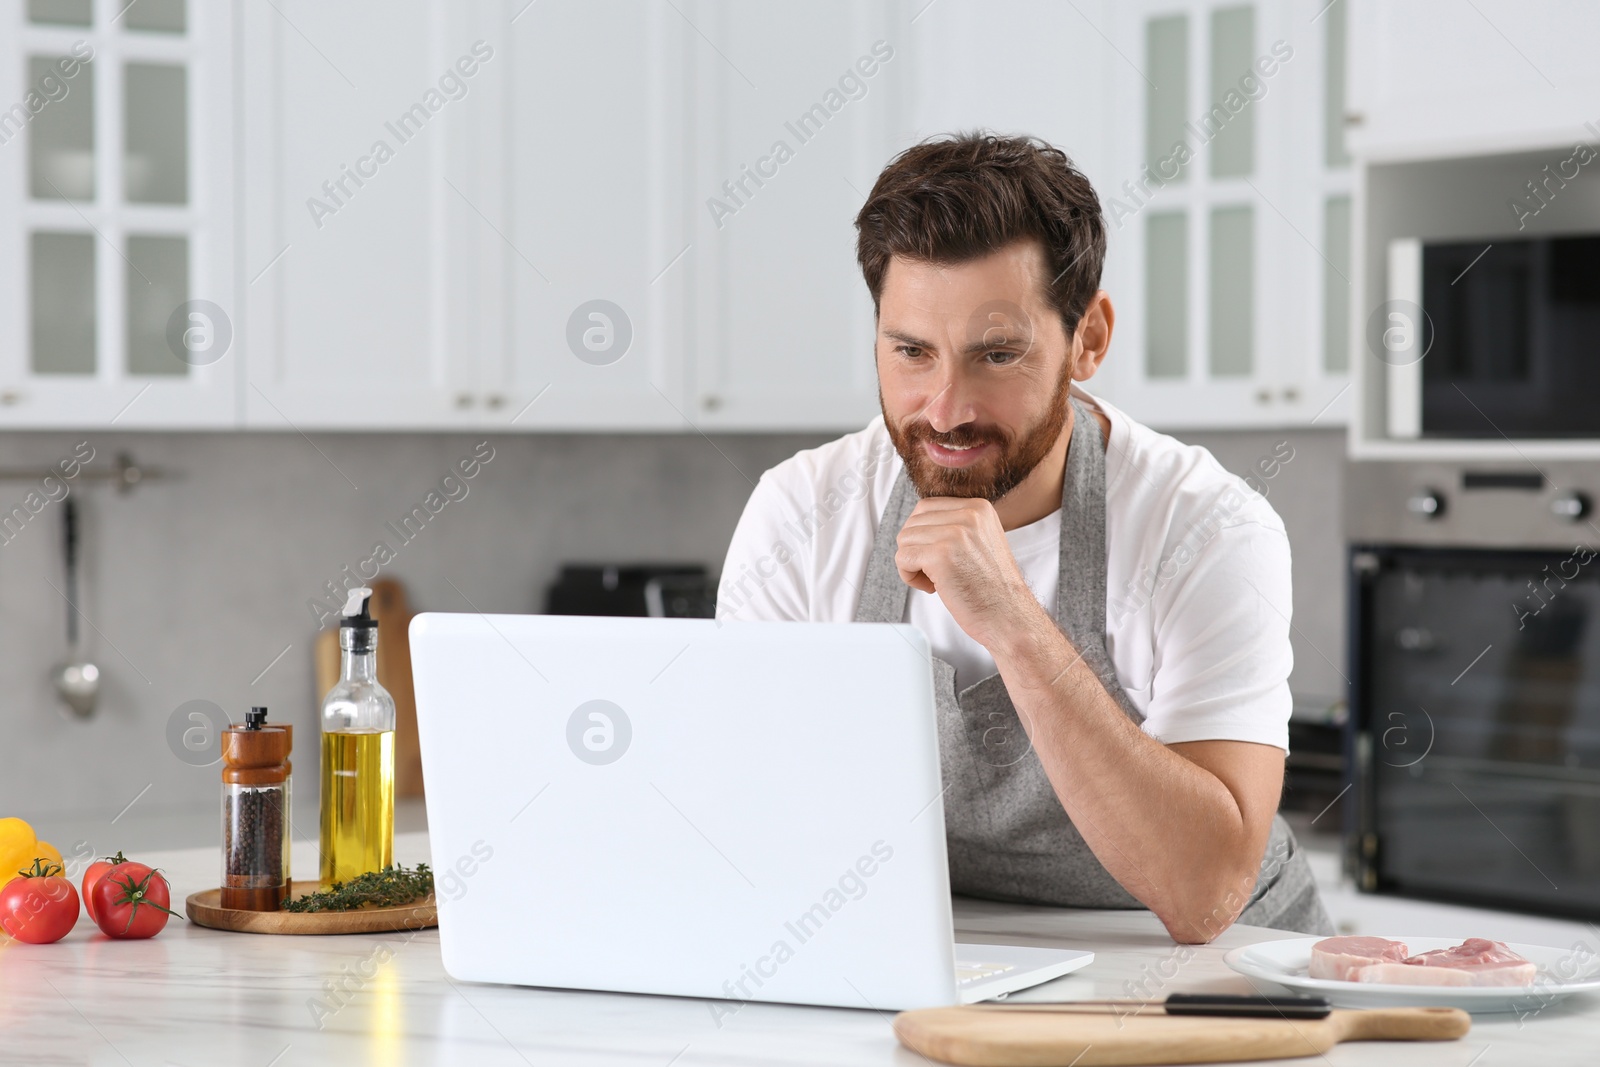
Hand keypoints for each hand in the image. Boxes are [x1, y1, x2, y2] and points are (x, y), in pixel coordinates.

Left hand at [894, 497, 1045, 648]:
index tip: (940, 558)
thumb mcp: (980, 542)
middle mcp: (968, 515)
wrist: (1009, 617)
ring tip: (935, 581)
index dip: (923, 536)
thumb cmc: (991, 588)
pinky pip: (902, 558)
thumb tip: (915, 523)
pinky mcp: (940, 555)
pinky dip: (909, 576)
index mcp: (979, 508)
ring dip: (912, 565)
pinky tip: (932, 588)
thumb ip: (955, 526)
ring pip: (904, 540)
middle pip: (913, 523)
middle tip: (935, 573)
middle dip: (916, 550)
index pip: (926, 507)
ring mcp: (955, 533)